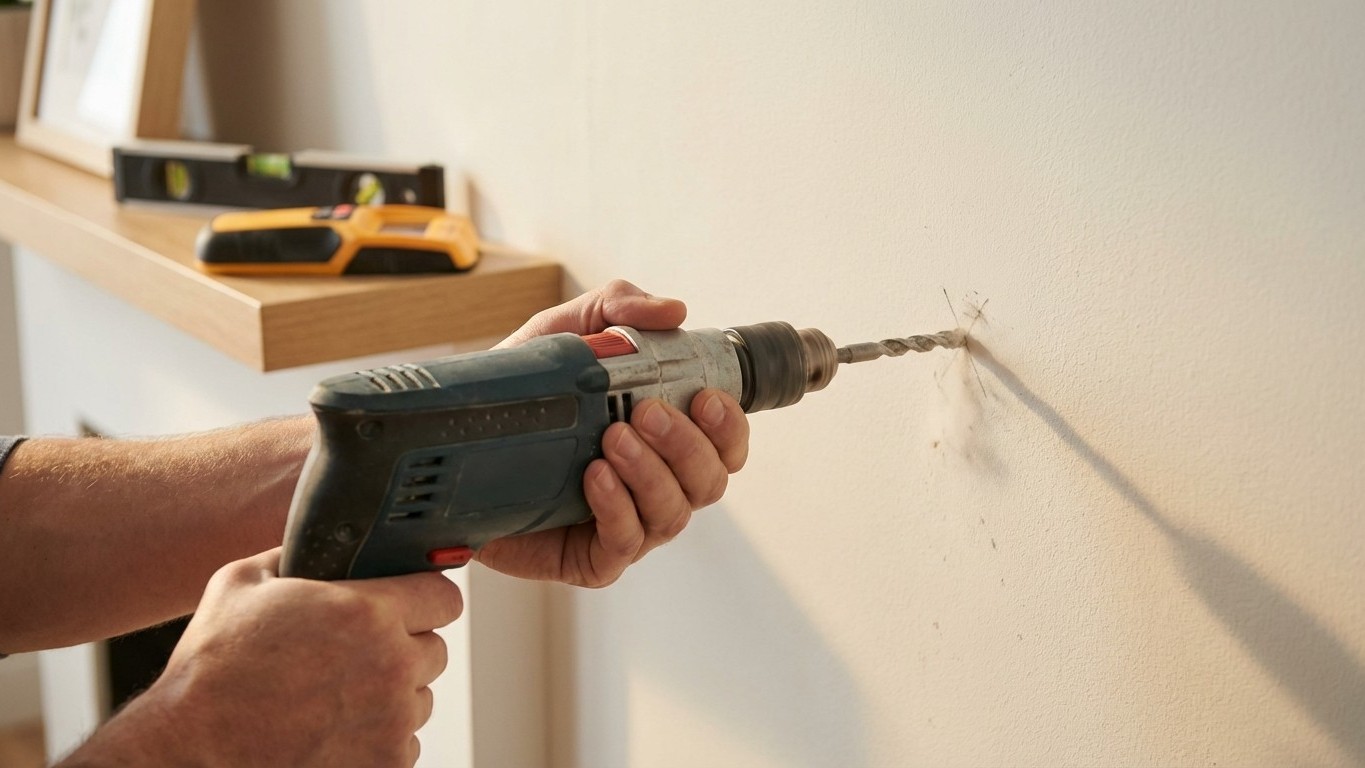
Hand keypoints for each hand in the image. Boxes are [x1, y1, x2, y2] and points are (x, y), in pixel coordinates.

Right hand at [60, 548, 461, 767]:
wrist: (190, 752)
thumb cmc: (210, 672)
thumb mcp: (240, 585)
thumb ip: (294, 554)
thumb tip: (318, 540)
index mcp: (368, 614)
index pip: (444, 597)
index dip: (425, 598)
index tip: (411, 605)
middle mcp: (391, 668)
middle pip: (435, 651)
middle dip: (404, 649)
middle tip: (358, 656)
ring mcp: (392, 723)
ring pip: (420, 699)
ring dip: (392, 697)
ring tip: (337, 697)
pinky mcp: (386, 764)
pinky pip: (404, 744)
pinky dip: (378, 740)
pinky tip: (334, 731)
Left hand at [476, 280, 749, 586]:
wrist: (456, 443)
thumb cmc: (523, 394)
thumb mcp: (563, 334)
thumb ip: (615, 307)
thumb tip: (673, 311)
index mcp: (664, 439)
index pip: (725, 444)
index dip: (729, 426)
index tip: (705, 397)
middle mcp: (655, 484)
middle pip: (710, 482)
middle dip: (687, 445)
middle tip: (645, 411)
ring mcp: (628, 524)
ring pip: (673, 514)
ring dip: (650, 473)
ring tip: (611, 439)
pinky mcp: (591, 558)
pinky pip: (624, 544)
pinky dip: (617, 508)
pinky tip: (595, 478)